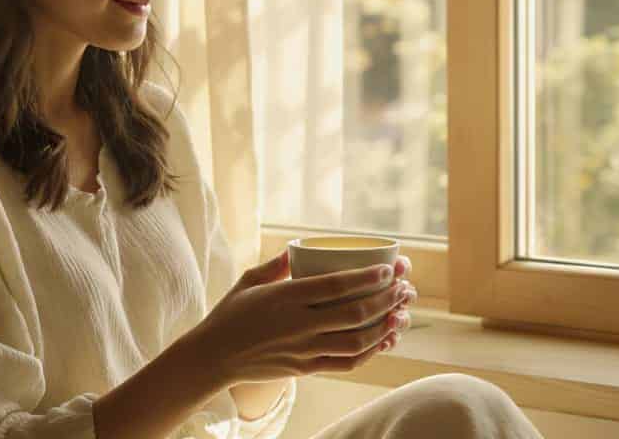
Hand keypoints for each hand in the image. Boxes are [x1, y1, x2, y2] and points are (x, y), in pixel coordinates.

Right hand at [181, 250, 418, 387]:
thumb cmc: (229, 314)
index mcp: (286, 298)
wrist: (213, 357)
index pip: (336, 286)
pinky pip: (345, 363)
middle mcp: (298, 325)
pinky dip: (370, 352)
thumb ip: (274, 266)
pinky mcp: (305, 368)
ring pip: (356, 341)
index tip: (390, 268)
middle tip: (405, 287)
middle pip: (354, 313)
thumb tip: (294, 250)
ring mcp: (303, 350)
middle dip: (386, 299)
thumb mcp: (248, 282)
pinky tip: (384, 340)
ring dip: (385, 327)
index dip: (368, 278)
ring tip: (403, 314)